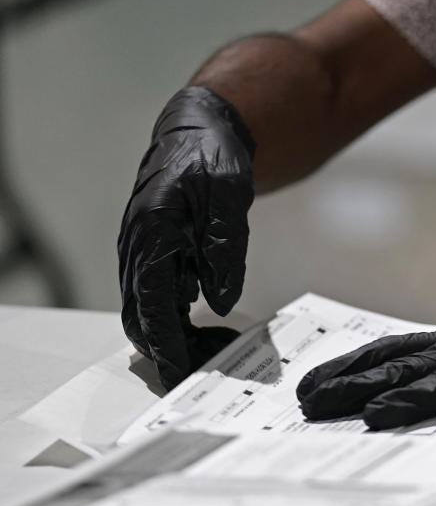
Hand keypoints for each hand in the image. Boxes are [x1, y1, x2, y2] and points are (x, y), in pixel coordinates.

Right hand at [118, 87, 255, 389]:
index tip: (181, 371)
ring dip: (179, 337)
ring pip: (150, 312)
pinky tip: (214, 326)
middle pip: (142, 318)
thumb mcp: (227, 198)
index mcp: (151, 233)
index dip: (165, 343)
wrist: (202, 133)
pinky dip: (182, 321)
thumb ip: (223, 249)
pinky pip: (163, 299)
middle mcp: (139, 247)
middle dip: (172, 349)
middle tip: (212, 366)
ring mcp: (145, 254)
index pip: (150, 304)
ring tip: (220, 348)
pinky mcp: (158, 257)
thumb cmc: (212, 159)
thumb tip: (218, 302)